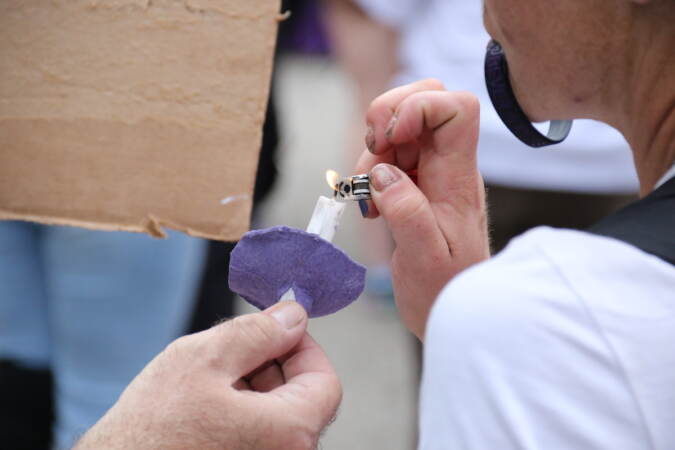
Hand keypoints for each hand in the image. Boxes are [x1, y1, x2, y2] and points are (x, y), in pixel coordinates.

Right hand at [75, 301, 341, 449]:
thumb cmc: (150, 429)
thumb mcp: (204, 359)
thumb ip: (258, 333)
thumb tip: (294, 316)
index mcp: (289, 434)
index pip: (325, 381)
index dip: (303, 347)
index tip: (276, 329)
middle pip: (302, 400)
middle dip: (273, 365)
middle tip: (233, 349)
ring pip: (277, 417)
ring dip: (254, 388)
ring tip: (209, 379)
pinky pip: (257, 436)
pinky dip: (241, 412)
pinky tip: (206, 404)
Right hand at [356, 79, 489, 339]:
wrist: (453, 308)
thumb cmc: (445, 289)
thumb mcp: (424, 259)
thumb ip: (406, 213)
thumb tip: (383, 173)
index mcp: (458, 178)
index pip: (457, 108)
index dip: (420, 106)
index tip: (391, 141)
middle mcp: (449, 166)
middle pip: (429, 97)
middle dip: (389, 113)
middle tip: (372, 151)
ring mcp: (432, 172)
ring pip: (403, 123)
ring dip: (374, 145)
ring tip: (366, 189)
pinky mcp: (415, 182)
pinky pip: (390, 152)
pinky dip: (370, 165)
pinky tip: (369, 200)